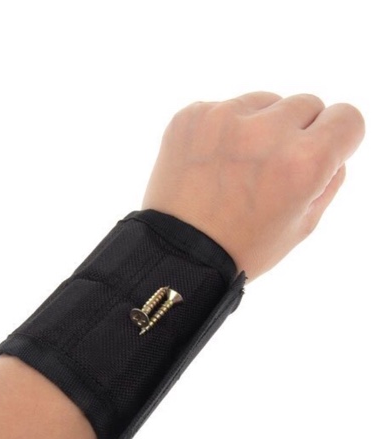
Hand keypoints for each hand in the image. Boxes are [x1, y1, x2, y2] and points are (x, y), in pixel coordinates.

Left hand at [142, 92, 364, 280]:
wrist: (178, 251)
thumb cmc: (242, 246)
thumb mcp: (303, 225)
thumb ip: (329, 177)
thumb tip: (331, 143)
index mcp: (303, 163)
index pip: (347, 117)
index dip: (338, 138)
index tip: (321, 151)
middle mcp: (265, 132)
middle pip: (306, 104)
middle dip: (298, 132)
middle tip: (272, 167)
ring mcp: (223, 119)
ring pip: (265, 101)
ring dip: (261, 126)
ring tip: (238, 166)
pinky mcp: (192, 116)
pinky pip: (226, 107)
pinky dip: (226, 129)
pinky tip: (213, 161)